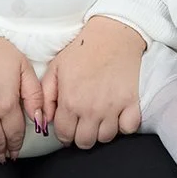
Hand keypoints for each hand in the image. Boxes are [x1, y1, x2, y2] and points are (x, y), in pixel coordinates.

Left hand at [42, 19, 146, 147]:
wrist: (112, 35)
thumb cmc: (83, 50)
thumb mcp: (56, 68)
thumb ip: (46, 96)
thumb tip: (45, 118)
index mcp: (70, 102)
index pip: (64, 135)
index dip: (64, 134)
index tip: (68, 128)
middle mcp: (91, 110)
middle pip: (85, 142)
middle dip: (81, 136)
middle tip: (82, 124)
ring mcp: (113, 108)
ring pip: (106, 138)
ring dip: (101, 131)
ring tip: (99, 118)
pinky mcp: (132, 103)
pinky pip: (128, 128)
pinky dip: (123, 125)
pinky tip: (117, 115)